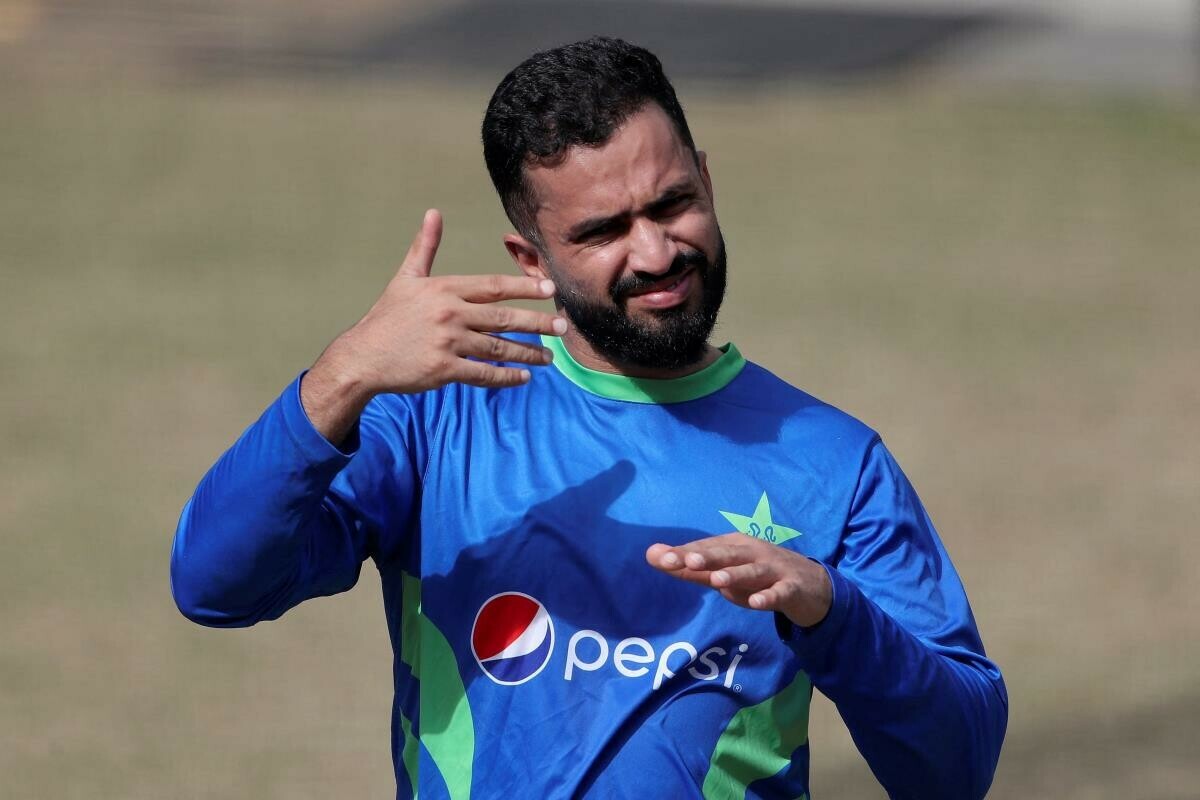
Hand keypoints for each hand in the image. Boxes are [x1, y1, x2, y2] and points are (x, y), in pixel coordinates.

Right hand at [302, 209, 566, 442]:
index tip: (550, 289)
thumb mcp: (405, 279)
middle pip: (503, 317)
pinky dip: (506, 376)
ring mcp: (447, 343)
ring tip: (549, 357)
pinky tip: (524, 377)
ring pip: (498, 348)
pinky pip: (483, 373)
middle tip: (563, 326)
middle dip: (537, 322)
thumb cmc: (387, 317)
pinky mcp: (443, 370)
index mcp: (443, 290)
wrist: (363, 356)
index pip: (492, 286)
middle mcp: (449, 314)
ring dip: (528, 353)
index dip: (524, 286)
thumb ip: (425, 247)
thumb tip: (434, 213)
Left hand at [646, 533, 832, 627]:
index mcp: (734, 546)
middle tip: (687, 560)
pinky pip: (779, 592)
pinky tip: (756, 602)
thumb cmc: (757, 577)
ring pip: (753, 571)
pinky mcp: (791, 587)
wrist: (810, 585)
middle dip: (707, 556)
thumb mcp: (723, 573)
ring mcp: (773, 569)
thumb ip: (688, 568)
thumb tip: (651, 554)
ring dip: (736, 574)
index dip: (683, 554)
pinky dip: (769, 596)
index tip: (658, 558)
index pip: (705, 549)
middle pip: (727, 554)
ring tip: (717, 580)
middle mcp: (753, 553)